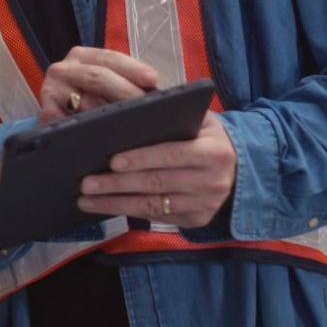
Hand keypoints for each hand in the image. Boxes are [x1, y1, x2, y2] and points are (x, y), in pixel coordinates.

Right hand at [38, 46, 160, 123]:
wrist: (59, 118)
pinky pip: (72, 123)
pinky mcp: (46, 113)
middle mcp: (65, 69)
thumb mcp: (106, 84)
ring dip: (111, 115)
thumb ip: (126, 83)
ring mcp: (52, 90)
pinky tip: (106, 137)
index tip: (153, 80)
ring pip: (87, 102)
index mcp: (83, 56)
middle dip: (126, 91)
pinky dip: (89, 130)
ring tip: (133, 124)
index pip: (111, 58)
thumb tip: (157, 92)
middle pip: (98, 77)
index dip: (134, 68)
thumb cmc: (91, 101)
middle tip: (146, 107)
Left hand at [77, 111, 235, 227]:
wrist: (240, 168)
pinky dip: (128, 211)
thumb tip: (123, 106)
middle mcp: (213, 181)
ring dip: (116, 203)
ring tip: (86, 199)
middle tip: (87, 183)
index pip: (172, 154)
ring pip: (154, 205)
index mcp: (214, 151)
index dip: (141, 158)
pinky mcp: (197, 220)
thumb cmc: (206, 137)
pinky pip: (158, 217)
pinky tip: (105, 207)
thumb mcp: (198, 119)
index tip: (112, 161)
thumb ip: (168, 113)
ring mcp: (206, 204)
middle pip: (157, 183)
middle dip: (118, 184)